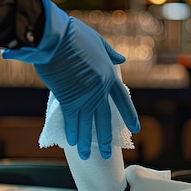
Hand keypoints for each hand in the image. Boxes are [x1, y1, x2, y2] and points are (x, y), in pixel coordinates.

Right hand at [1, 0, 139, 159]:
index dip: (129, 115)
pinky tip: (73, 144)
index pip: (122, 100)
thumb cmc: (73, 34)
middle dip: (106, 138)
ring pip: (87, 124)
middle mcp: (99, 89)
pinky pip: (71, 120)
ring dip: (87, 142)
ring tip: (88, 156)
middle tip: (109, 153)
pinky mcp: (68, 98)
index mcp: (109, 74)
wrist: (54, 36)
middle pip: (105, 118)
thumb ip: (109, 53)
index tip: (136, 128)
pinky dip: (72, 132)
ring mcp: (84, 95)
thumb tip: (122, 59)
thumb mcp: (97, 40)